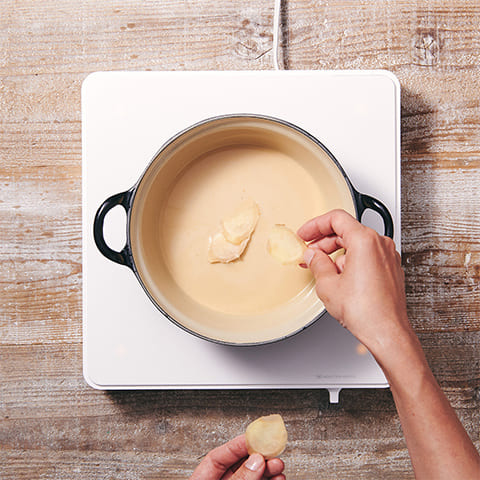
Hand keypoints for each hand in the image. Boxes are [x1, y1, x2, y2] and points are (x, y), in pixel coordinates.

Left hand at [190, 434, 284, 479]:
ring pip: (252, 476)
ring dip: (267, 470)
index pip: (217, 457)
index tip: (254, 436)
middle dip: (258, 457)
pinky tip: (278, 478)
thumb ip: (239, 478)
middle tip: (271, 450)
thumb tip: (255, 461)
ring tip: (278, 465)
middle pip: (238, 465)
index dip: (237, 445)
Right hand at [297, 209, 413, 359]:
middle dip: (324, 241)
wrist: (387, 332)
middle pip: (347, 230)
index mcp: (365, 241)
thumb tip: (312, 256)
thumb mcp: (328, 285)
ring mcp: (388, 256)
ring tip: (323, 269)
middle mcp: (380, 244)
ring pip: (357, 244)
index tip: (306, 233)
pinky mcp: (391, 268)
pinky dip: (351, 260)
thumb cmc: (366, 311)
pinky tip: (340, 276)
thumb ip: (317, 263)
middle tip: (310, 252)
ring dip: (337, 252)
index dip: (315, 225)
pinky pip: (367, 255)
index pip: (336, 218)